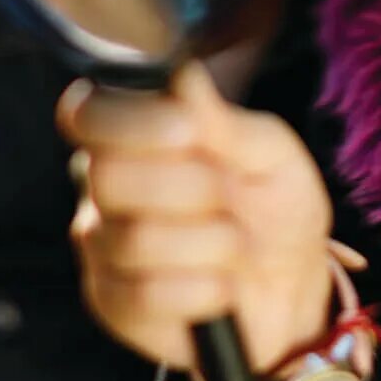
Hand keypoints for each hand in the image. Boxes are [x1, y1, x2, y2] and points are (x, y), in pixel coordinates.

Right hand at [59, 63, 335, 372]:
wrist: (293, 286)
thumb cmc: (275, 206)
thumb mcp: (269, 156)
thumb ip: (223, 121)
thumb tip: (179, 76)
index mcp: (133, 136)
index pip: (87, 114)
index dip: (129, 121)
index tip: (187, 130)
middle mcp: (103, 187)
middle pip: (108, 177)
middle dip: (191, 188)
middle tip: (231, 197)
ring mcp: (101, 247)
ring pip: (134, 240)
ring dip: (211, 244)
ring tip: (238, 245)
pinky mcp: (111, 304)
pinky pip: (144, 296)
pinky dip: (203, 290)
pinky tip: (224, 288)